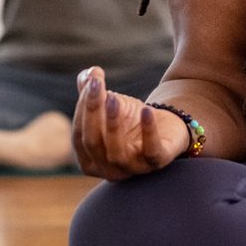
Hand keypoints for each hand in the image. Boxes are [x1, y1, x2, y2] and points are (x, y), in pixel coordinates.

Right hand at [73, 65, 190, 179]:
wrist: (166, 128)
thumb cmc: (130, 119)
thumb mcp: (109, 104)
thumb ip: (92, 91)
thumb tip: (86, 74)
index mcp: (90, 160)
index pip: (79, 135)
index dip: (82, 107)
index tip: (91, 80)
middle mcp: (108, 170)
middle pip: (93, 143)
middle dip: (93, 112)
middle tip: (97, 84)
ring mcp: (132, 169)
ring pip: (116, 153)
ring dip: (113, 125)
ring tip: (114, 98)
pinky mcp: (157, 163)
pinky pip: (151, 151)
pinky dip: (148, 131)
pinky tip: (146, 109)